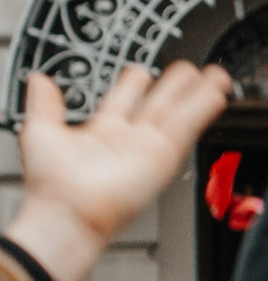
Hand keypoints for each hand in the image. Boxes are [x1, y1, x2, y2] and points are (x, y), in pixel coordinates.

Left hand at [7, 63, 232, 280]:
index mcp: (103, 133)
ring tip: (215, 75)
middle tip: (190, 69)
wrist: (68, 211)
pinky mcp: (163, 156)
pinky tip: (215, 94)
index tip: (143, 70)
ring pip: (179, 113)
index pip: (126, 100)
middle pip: (160, 104)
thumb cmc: (52, 184)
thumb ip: (45, 103)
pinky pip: (188, 126)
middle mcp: (129, 141)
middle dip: (176, 86)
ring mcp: (149, 148)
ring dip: (198, 94)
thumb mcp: (40, 132)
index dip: (136, 82)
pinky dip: (203, 109)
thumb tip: (39, 80)